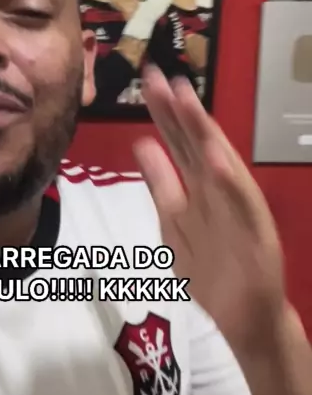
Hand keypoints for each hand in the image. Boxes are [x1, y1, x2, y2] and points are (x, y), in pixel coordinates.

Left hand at [133, 67, 286, 357]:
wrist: (250, 319)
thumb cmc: (215, 268)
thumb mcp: (176, 220)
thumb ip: (162, 181)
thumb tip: (141, 144)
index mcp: (197, 188)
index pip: (177, 143)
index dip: (163, 113)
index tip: (147, 83)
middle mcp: (216, 191)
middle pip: (192, 144)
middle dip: (174, 110)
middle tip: (157, 74)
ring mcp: (235, 210)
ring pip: (216, 163)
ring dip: (201, 131)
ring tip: (186, 98)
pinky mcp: (253, 234)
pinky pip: (239, 206)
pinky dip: (229, 182)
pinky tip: (216, 158)